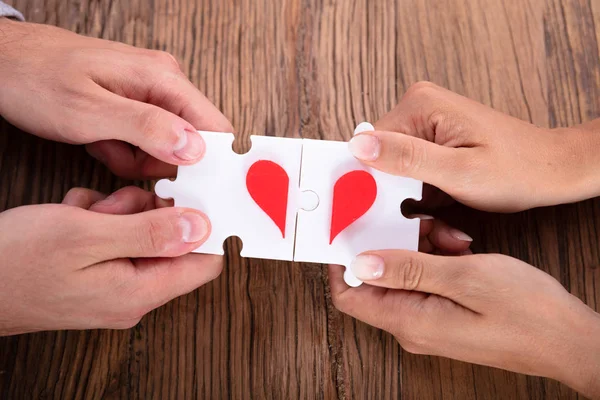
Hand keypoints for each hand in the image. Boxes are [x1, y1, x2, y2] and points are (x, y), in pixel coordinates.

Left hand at [0, 18, 232, 178]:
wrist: (3, 62)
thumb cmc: (36, 78)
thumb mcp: (88, 110)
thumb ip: (146, 128)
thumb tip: (195, 148)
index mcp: (163, 79)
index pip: (215, 127)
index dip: (209, 162)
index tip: (189, 187)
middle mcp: (164, 83)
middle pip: (192, 142)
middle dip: (160, 163)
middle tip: (121, 157)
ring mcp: (150, 94)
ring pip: (168, 147)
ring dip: (137, 159)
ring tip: (103, 145)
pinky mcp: (135, 105)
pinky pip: (146, 142)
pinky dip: (124, 151)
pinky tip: (100, 141)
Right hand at [0, 186, 221, 334]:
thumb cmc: (18, 262)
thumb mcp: (86, 236)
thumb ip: (149, 231)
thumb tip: (203, 227)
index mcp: (140, 291)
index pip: (204, 263)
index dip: (206, 227)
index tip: (193, 194)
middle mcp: (133, 294)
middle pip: (171, 243)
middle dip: (147, 212)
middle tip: (115, 203)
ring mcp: (113, 285)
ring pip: (141, 233)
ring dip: (118, 211)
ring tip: (84, 211)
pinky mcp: (95, 275)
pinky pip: (116, 238)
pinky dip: (98, 219)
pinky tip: (71, 217)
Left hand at [329, 251, 599, 397]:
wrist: (568, 339)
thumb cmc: (527, 313)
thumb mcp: (464, 279)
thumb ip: (408, 269)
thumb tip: (361, 263)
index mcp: (409, 320)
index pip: (349, 296)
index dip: (341, 263)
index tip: (348, 231)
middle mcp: (413, 325)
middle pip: (378, 278)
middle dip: (393, 245)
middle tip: (417, 225)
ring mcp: (429, 320)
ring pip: (405, 274)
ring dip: (421, 248)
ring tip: (449, 236)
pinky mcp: (446, 313)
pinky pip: (427, 280)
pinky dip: (438, 258)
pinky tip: (460, 247)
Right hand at [348, 82, 599, 211]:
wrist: (552, 170)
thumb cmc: (517, 170)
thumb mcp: (458, 171)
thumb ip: (406, 158)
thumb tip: (358, 146)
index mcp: (421, 106)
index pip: (368, 146)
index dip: (371, 182)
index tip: (380, 210)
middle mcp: (419, 107)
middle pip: (379, 158)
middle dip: (394, 192)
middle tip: (421, 216)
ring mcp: (426, 122)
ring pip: (393, 168)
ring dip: (409, 196)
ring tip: (438, 211)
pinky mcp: (433, 139)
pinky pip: (410, 169)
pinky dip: (421, 192)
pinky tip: (440, 204)